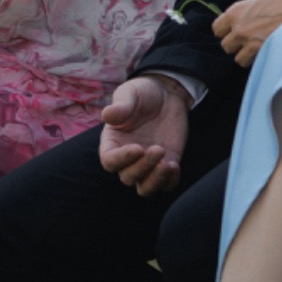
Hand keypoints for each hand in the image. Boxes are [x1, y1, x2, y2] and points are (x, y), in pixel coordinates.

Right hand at [98, 76, 189, 194]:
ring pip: (145, 188)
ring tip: (167, 164)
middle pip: (128, 177)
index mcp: (112, 142)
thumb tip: (107, 114)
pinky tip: (175, 165)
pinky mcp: (166, 165)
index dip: (121, 159)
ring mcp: (147, 164)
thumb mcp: (131, 93)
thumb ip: (121, 106)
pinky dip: (170, 181)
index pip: (109, 161)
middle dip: (143, 167)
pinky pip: (166, 185)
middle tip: (158, 148)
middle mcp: (127, 158)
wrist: (167, 94)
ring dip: (155, 181)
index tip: (137, 148)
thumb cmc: (142, 93)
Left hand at [212, 0, 281, 67]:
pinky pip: (254, 63)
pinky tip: (271, 51)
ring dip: (248, 56)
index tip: (237, 32)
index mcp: (236, 11)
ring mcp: (250, 41)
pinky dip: (260, 60)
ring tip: (262, 48)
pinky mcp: (263, 52)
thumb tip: (249, 23)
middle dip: (237, 45)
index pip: (217, 29)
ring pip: (238, 59)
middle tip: (251, 41)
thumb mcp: (263, 0)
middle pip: (226, 46)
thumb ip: (250, 14)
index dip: (227, 32)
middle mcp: (239, 26)